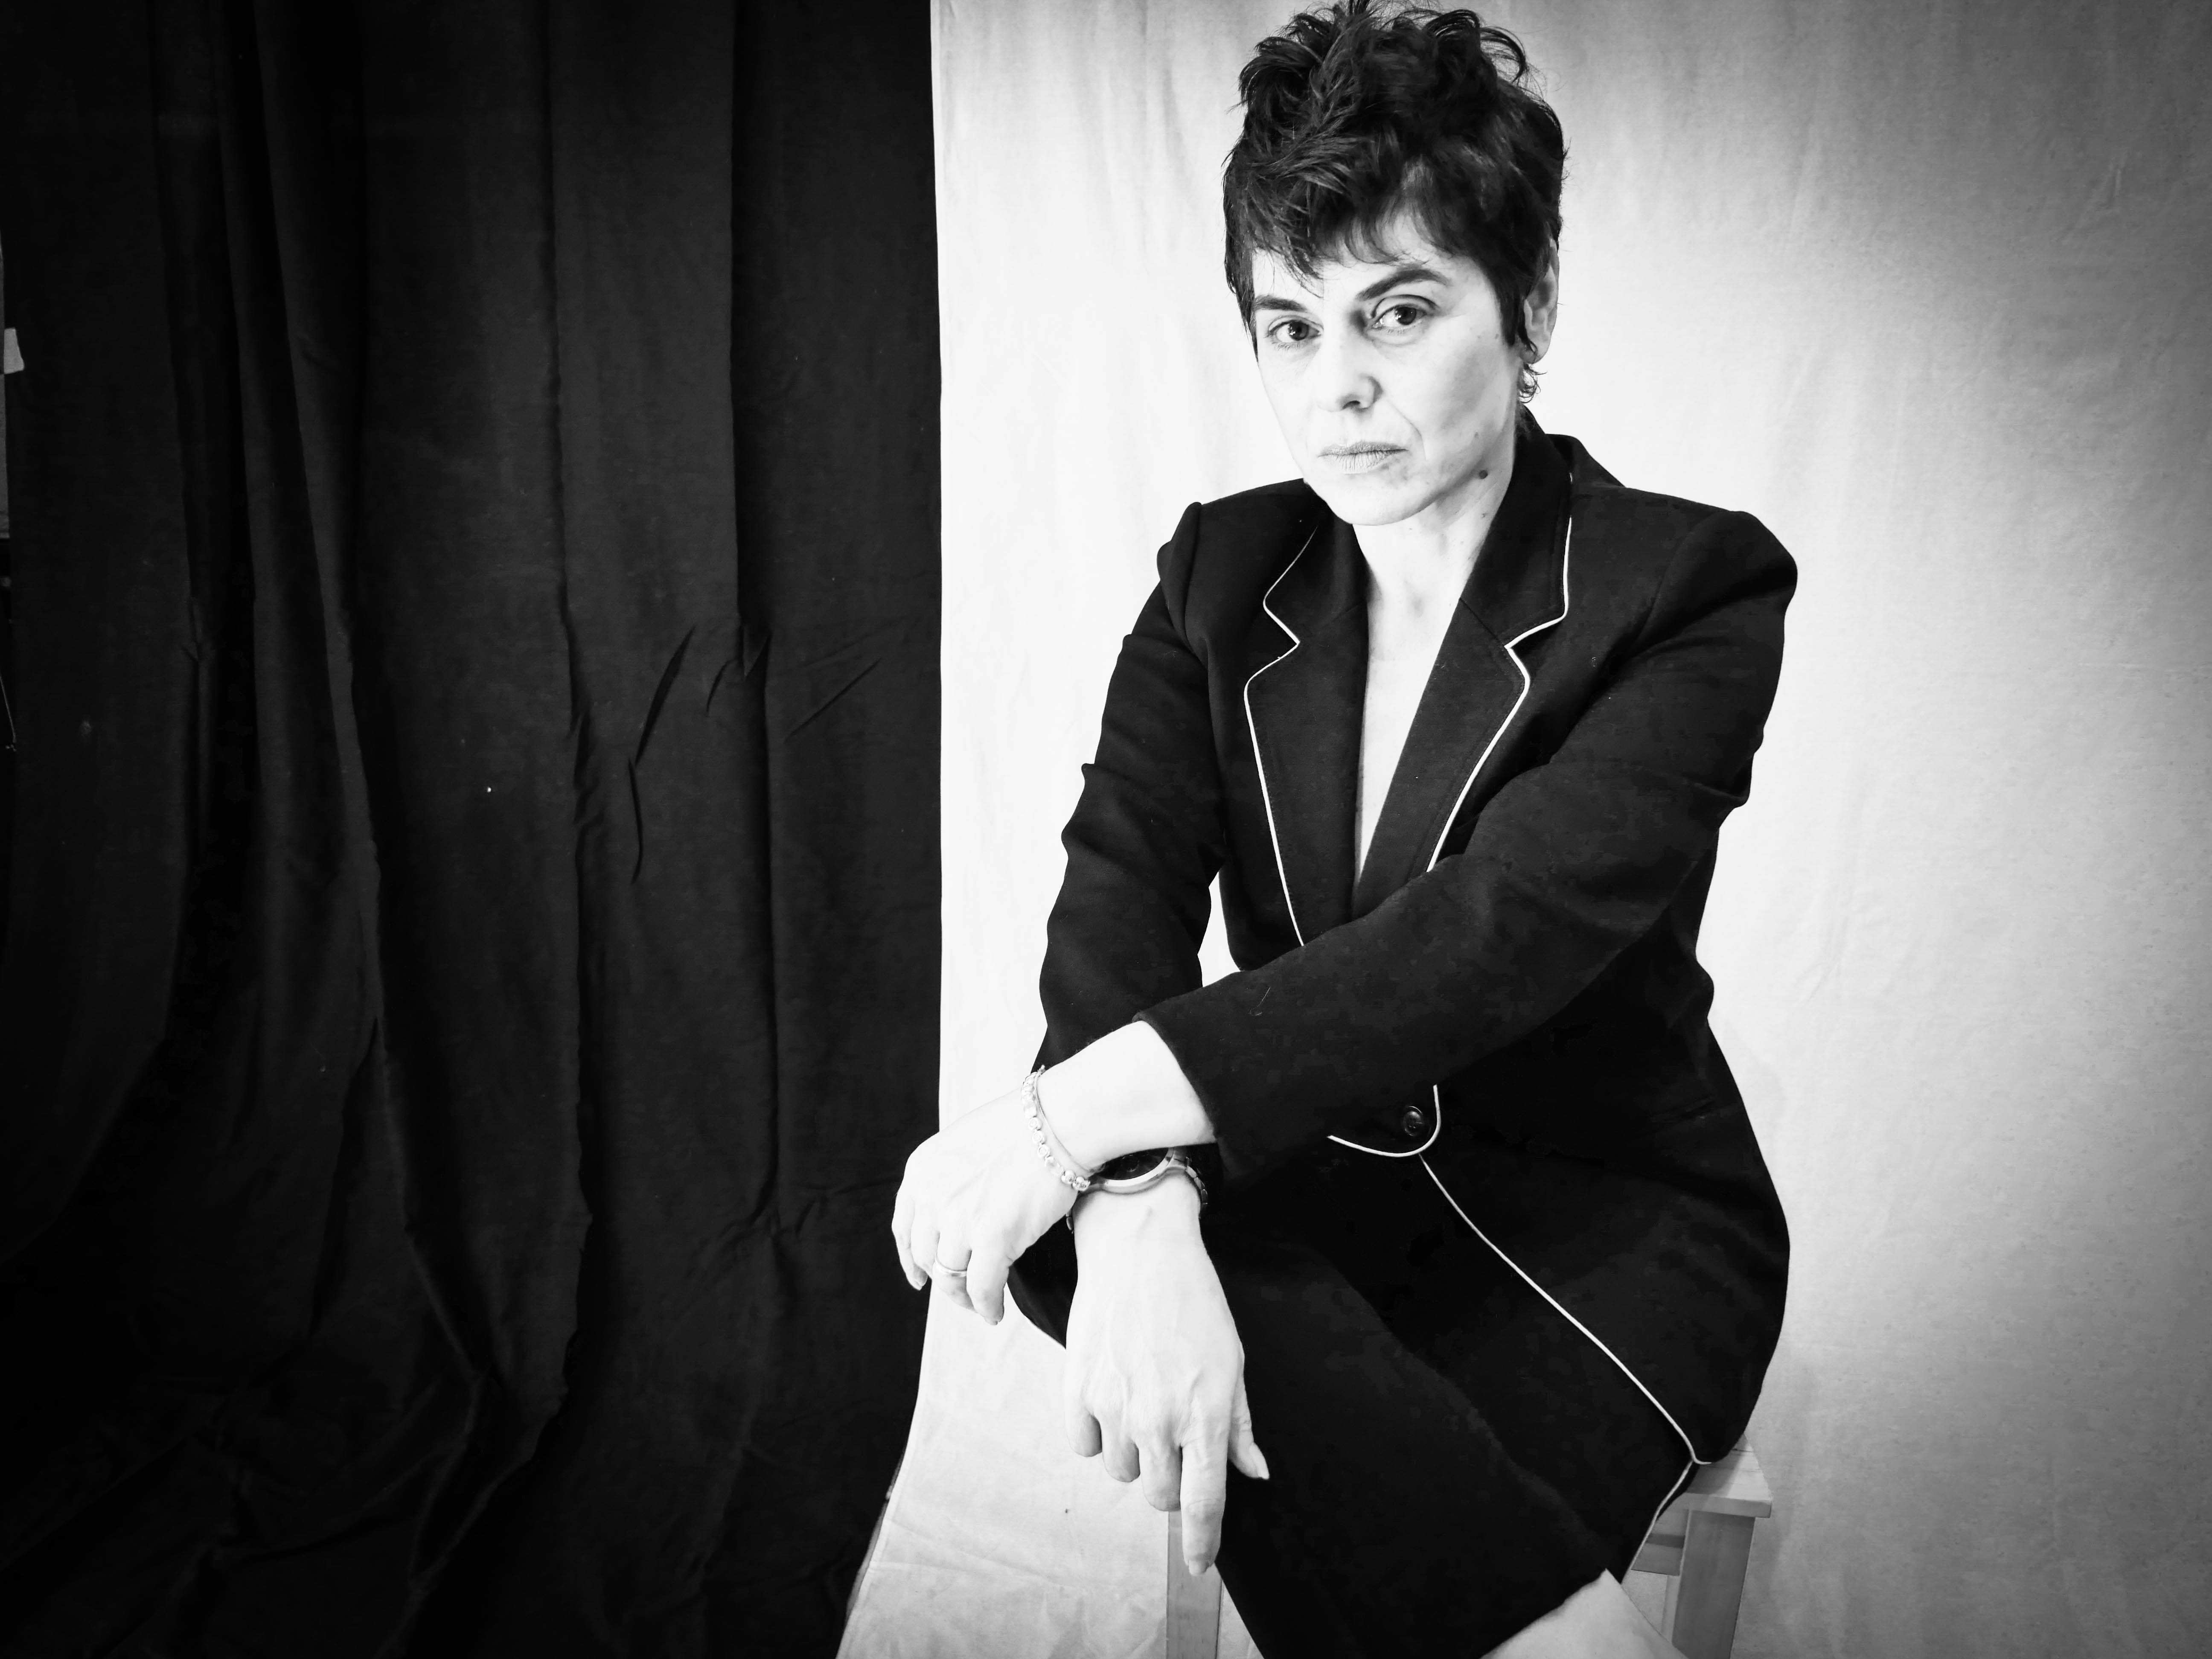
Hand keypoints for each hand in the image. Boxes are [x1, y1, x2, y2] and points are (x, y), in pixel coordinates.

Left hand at [891, 1082, 1079, 1321]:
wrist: (1058, 1121)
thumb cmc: (1025, 1126)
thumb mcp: (964, 1143)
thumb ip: (950, 1177)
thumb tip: (957, 1211)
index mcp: (921, 1170)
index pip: (904, 1227)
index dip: (910, 1258)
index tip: (919, 1277)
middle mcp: (931, 1197)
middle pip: (928, 1256)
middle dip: (944, 1280)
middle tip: (963, 1292)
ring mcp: (959, 1220)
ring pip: (951, 1278)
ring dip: (965, 1298)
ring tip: (982, 1305)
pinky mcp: (992, 1239)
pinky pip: (981, 1288)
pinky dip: (987, 1306)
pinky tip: (996, 1312)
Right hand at [1063, 1179, 1268, 1574]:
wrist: (1139, 1250)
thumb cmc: (1194, 1302)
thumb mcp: (1232, 1361)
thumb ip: (1239, 1424)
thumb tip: (1255, 1473)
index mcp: (1205, 1415)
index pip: (1203, 1503)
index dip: (1202, 1543)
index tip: (1200, 1564)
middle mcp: (1159, 1419)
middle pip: (1159, 1495)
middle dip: (1170, 1484)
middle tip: (1174, 1443)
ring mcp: (1116, 1407)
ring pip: (1123, 1471)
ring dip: (1136, 1455)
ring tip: (1144, 1407)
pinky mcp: (1079, 1390)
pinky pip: (1085, 1445)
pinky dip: (1099, 1435)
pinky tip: (1112, 1401)